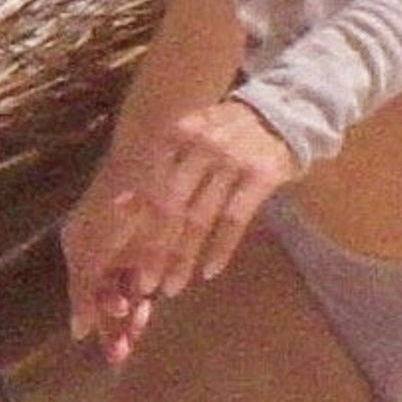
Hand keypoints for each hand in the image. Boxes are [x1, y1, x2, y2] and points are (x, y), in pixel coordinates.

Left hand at [61, 99, 298, 356]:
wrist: (282, 114)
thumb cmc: (225, 132)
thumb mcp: (189, 139)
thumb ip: (158, 170)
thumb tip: (120, 205)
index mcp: (177, 134)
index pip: (149, 188)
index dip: (134, 226)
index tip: (122, 259)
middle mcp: (201, 144)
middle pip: (170, 207)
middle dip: (154, 250)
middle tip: (144, 285)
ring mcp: (232, 159)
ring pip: (200, 218)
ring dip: (183, 258)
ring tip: (172, 287)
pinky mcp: (260, 174)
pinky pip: (235, 219)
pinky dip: (221, 248)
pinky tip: (210, 271)